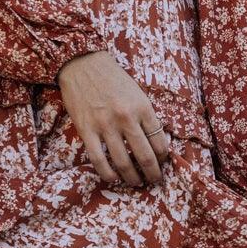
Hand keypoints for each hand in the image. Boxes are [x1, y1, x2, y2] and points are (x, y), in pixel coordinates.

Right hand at [56, 50, 169, 188]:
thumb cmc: (112, 78)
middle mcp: (126, 118)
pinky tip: (113, 178)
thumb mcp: (137, 93)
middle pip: (145, 157)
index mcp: (143, 107)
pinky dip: (108, 174)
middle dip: (153, 174)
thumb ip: (145, 116)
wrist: (82, 64)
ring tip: (135, 182)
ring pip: (123, 162)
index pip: (160, 142)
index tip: (162, 163)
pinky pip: (99, 160)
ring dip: (132, 178)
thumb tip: (155, 142)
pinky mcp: (86, 130)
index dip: (164, 158)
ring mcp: (105, 125)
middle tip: (154, 181)